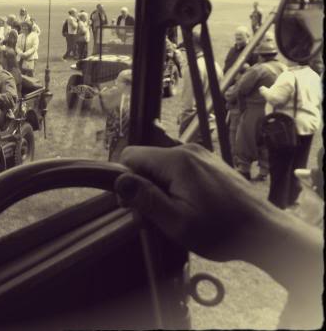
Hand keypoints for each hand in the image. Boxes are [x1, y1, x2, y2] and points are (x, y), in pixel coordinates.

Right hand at [114, 143, 282, 263]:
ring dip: (161, 188)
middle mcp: (188, 150)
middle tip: (157, 215)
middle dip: (144, 187)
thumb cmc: (222, 230)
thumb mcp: (177, 222)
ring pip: (162, 166)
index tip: (135, 204)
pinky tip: (190, 206)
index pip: (130, 155)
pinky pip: (179, 169)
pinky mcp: (209, 163)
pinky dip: (175, 186)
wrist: (263, 231)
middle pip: (146, 161)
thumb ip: (145, 198)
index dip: (125, 180)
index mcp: (177, 160)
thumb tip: (119, 180)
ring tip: (177, 213)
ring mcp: (201, 155)